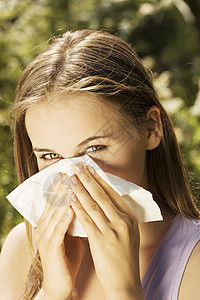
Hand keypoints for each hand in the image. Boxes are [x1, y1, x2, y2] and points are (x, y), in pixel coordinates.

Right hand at [34, 172, 81, 299]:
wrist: (61, 283)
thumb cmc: (68, 255)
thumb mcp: (71, 232)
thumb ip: (75, 217)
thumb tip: (87, 201)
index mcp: (49, 222)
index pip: (55, 198)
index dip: (63, 184)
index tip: (72, 171)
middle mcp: (44, 226)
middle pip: (53, 201)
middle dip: (63, 185)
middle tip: (71, 171)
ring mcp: (45, 236)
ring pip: (55, 212)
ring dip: (64, 197)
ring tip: (72, 183)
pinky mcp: (50, 248)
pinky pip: (58, 230)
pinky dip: (64, 218)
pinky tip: (72, 207)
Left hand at [69, 164, 143, 298]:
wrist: (125, 281)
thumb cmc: (124, 256)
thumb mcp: (128, 232)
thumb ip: (119, 216)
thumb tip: (107, 199)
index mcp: (130, 217)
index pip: (113, 193)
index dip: (99, 179)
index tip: (90, 169)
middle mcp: (123, 221)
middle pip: (102, 195)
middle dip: (88, 179)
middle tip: (77, 167)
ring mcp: (112, 230)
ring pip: (93, 204)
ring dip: (80, 189)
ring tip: (70, 178)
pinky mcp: (101, 240)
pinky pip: (86, 220)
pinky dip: (76, 207)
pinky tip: (69, 198)